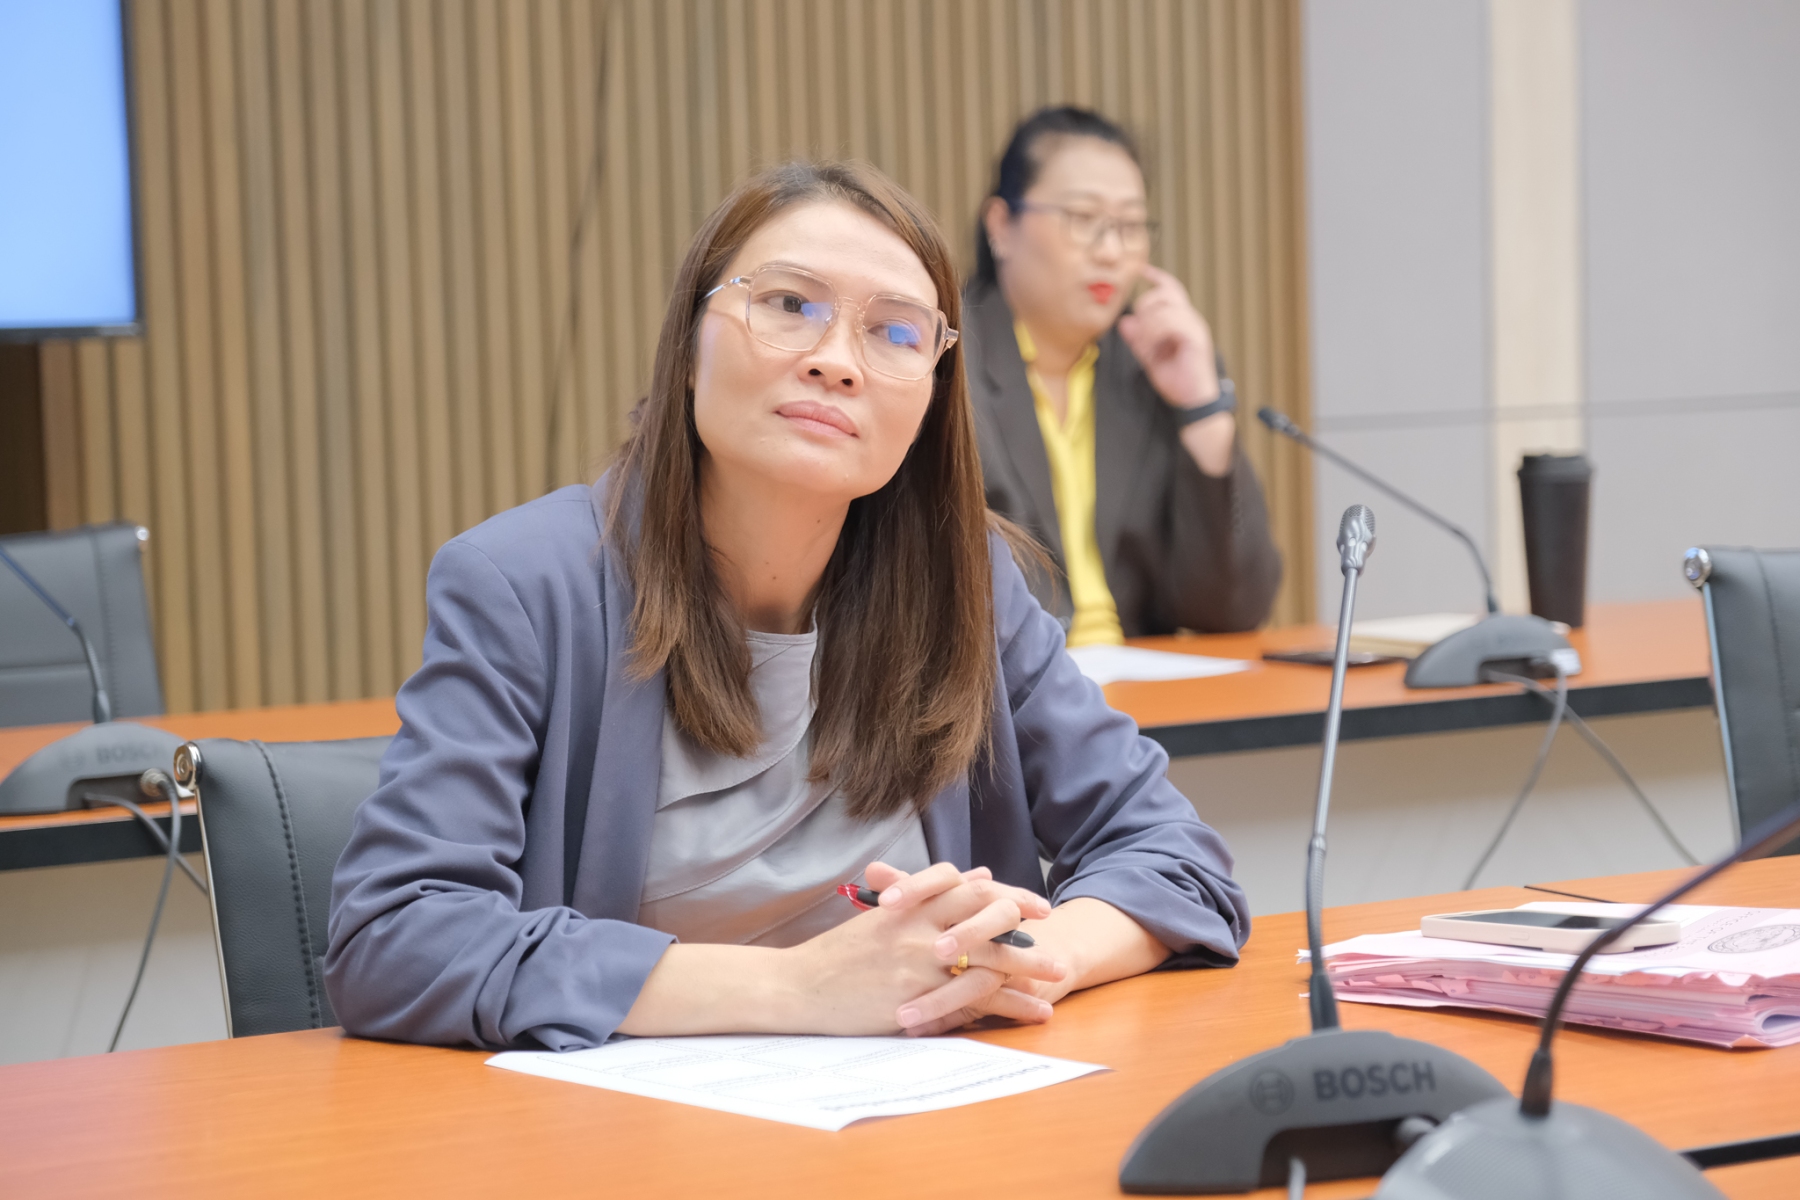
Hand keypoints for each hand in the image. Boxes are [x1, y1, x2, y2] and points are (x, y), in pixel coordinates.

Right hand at [783, 861, 1063, 1035]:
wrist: (797, 987)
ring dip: (1027, 968)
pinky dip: (1005, 1005)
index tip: (1036, 905)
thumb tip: (975, 873)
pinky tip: (1030, 1011)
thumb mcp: (883, 916)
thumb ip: (928, 894)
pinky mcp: (915, 996)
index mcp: (910, 903)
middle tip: (1056, 935)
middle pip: (986, 918)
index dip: (1008, 893)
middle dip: (1026, 926)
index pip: (970, 888)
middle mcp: (918, 926)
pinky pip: (971, 999)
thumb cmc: (837, 955)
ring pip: (986, 959)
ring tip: (1058, 977)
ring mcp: (917, 961)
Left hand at [1115, 265, 1218, 409]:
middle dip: (1144, 308)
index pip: (1171, 289)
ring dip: (1148, 326)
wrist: (1193, 401)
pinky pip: (1171, 322)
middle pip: (1163, 294)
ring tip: (1147, 347)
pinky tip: (1154, 348)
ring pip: (1164, 308)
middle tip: (1140, 336)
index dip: (1157, 277)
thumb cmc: (1177, 380)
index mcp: (1181, 320)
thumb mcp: (1150, 357)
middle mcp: (1190, 318)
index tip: (1142, 269)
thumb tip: (1124, 321)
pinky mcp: (1196, 337)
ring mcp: (1195, 326)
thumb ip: (1137, 340)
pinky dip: (1156, 333)